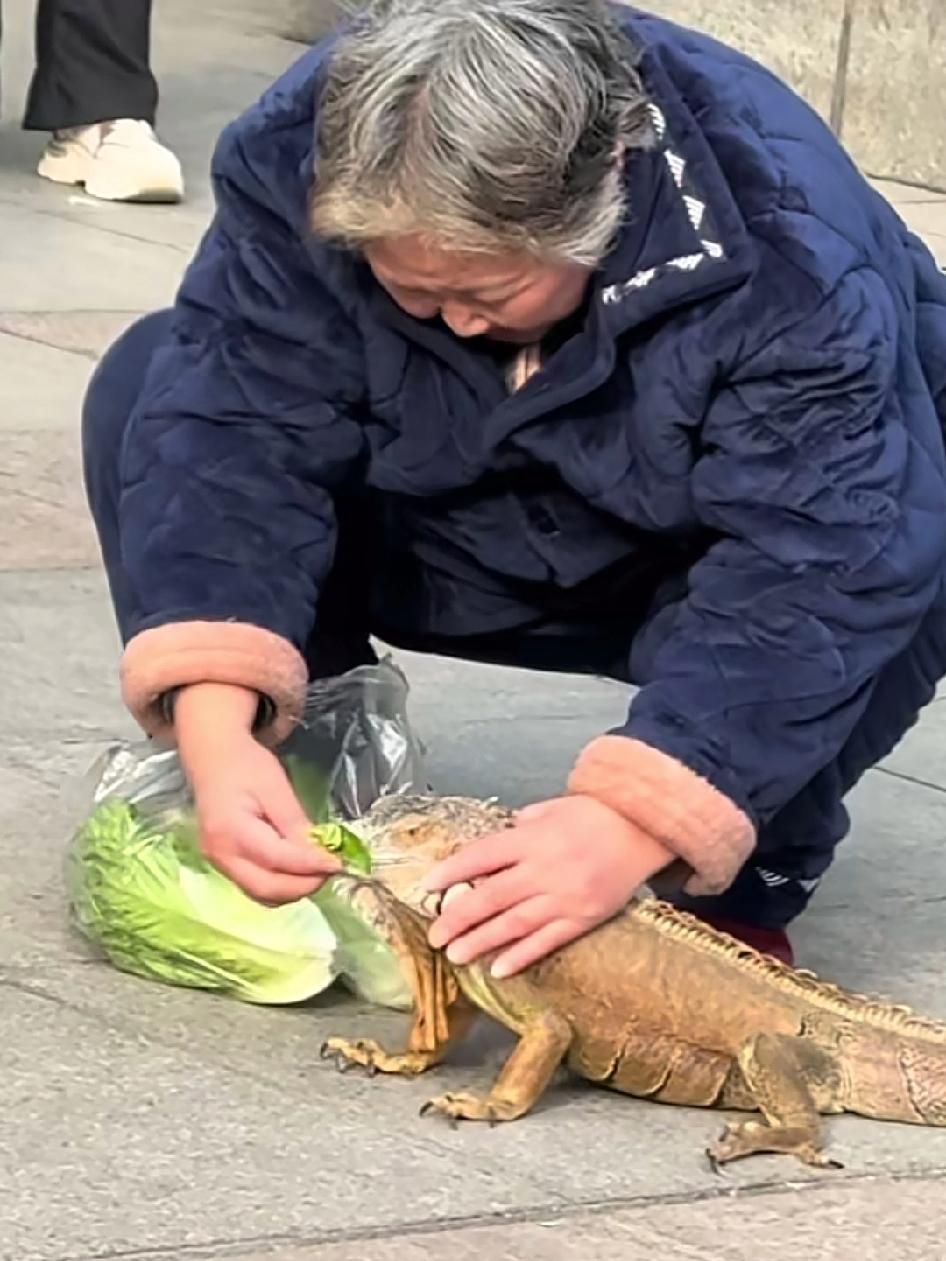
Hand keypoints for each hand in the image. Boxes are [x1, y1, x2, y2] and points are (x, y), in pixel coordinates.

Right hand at [175, 683, 340, 902]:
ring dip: (294, 889)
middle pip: (267, 888)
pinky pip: (256, 886)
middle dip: (305, 885)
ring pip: (262, 894)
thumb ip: (296, 823)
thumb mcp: (275, 786)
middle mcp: (221, 855)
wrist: (212, 759)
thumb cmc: (244, 765)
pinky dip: (281, 885)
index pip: (277, 859)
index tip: (339, 863)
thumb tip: (321, 853)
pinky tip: (299, 870)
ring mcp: (219, 864)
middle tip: (332, 869)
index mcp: (231, 830)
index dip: (311, 866)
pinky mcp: (224, 866)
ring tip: (319, 869)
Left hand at [422, 795, 674, 978]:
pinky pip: (547, 940)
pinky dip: (522, 955)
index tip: (428, 886)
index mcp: (532, 838)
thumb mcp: (552, 807)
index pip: (481, 856)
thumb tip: (492, 848)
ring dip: (482, 941)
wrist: (643, 829)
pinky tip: (498, 968)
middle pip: (492, 897)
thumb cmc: (595, 814)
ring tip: (455, 955)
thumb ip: (520, 825)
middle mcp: (544, 869)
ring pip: (515, 924)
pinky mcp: (583, 918)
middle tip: (434, 934)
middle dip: (459, 917)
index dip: (452, 872)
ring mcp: (565, 897)